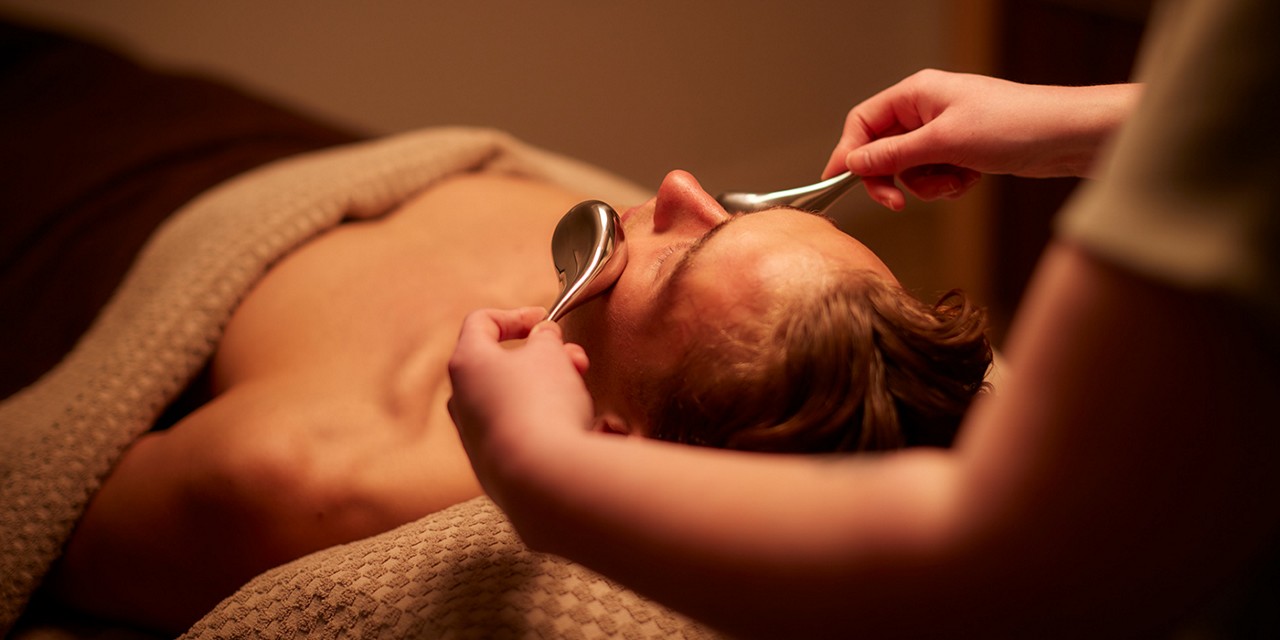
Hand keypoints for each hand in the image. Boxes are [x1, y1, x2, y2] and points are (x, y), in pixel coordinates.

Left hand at [447, 307, 593, 496]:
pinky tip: (582, 430)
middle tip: (575, 361)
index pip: (481, 322)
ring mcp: (476, 439)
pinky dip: (551, 426)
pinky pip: (526, 436)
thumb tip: (542, 338)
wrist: (541, 479)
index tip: (546, 321)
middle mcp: (463, 402)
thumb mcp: (550, 354)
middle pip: (503, 366)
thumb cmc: (541, 406)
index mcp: (467, 364)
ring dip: (551, 391)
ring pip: (517, 402)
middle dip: (545, 359)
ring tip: (584, 398)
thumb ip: (545, 338)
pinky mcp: (496, 469)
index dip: (517, 315)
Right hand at [824, 69, 1137, 209]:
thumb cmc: (1014, 124)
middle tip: (897, 203)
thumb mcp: (943, 142)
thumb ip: (893, 155)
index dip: (849, 152)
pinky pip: (934, 176)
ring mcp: (944, 131)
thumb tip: (854, 162)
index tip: (840, 182)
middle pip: (882, 150)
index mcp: (917, 94)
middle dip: (892, 178)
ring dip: (927, 185)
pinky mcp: (962, 151)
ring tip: (956, 180)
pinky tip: (971, 179)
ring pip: (909, 169)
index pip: (863, 122)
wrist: (1067, 136)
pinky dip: (947, 185)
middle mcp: (926, 110)